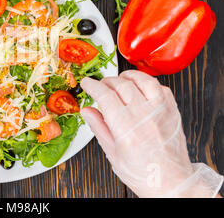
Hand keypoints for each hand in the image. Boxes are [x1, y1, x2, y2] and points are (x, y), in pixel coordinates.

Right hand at [80, 70, 222, 197]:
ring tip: (120, 80)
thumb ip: (99, 128)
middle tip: (101, 85)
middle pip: (121, 84)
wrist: (171, 183)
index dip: (92, 86)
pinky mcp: (172, 111)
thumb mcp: (113, 153)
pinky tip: (140, 87)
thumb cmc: (143, 173)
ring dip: (128, 76)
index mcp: (126, 128)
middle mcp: (144, 116)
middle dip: (106, 81)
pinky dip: (148, 83)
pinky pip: (160, 87)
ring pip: (142, 80)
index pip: (105, 95)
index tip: (87, 84)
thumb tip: (87, 111)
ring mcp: (160, 111)